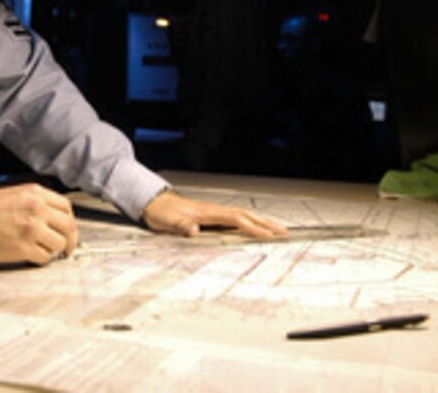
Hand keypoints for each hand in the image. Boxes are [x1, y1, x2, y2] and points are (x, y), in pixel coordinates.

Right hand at [0, 183, 78, 264]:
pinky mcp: (24, 248)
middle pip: (69, 226)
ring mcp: (32, 229)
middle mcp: (37, 209)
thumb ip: (36, 201)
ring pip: (59, 243)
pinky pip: (45, 258)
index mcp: (35, 193)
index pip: (66, 207)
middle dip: (71, 239)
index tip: (68, 229)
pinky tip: (32, 256)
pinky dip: (41, 259)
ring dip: (53, 250)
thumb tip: (52, 215)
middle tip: (68, 248)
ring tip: (43, 250)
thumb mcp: (15, 193)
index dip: (69, 221)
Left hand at [142, 190, 286, 238]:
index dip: (253, 228)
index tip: (268, 235)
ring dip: (261, 221)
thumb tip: (192, 230)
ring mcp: (214, 211)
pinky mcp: (211, 215)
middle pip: (247, 214)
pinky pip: (236, 218)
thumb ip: (181, 225)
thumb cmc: (162, 212)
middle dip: (266, 223)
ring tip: (277, 229)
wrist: (153, 202)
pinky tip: (254, 227)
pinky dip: (250, 222)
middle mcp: (215, 209)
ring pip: (243, 215)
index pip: (237, 219)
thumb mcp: (168, 221)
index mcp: (208, 211)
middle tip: (284, 232)